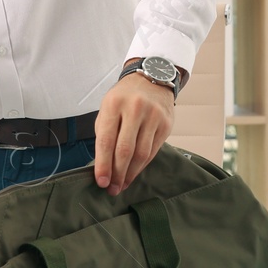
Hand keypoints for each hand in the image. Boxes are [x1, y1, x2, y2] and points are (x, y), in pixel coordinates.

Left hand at [94, 68, 174, 195]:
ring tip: (122, 184)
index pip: (107, 140)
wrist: (152, 78)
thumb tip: (103, 165)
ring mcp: (153, 116)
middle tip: (112, 189)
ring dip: (130, 173)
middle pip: (125, 150)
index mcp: (114, 104)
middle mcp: (135, 109)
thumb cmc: (124, 97)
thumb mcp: (108, 107)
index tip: (101, 181)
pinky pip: (153, 151)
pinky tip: (134, 172)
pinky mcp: (166, 124)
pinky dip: (142, 165)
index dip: (103, 164)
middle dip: (117, 173)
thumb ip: (105, 133)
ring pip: (141, 153)